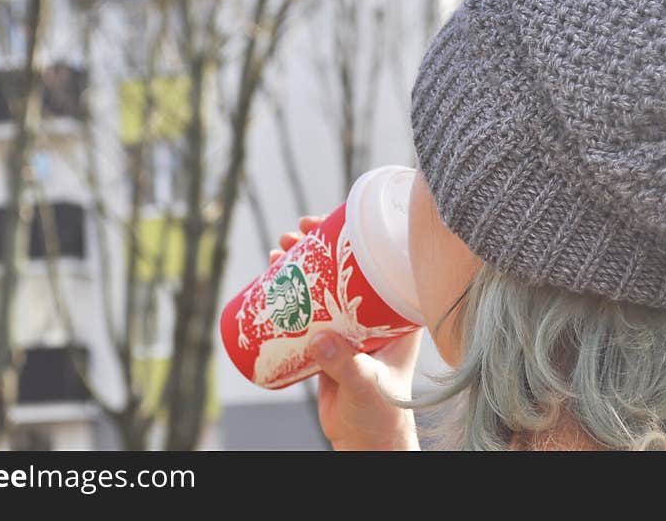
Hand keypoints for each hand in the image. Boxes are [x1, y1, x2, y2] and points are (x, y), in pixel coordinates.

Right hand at [268, 215, 422, 450]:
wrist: (366, 442)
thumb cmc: (380, 413)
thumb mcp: (366, 385)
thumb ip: (345, 365)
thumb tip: (318, 339)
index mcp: (395, 314)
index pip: (378, 262)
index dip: (352, 236)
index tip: (325, 223)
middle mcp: (372, 313)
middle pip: (344, 266)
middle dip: (317, 244)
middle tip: (293, 234)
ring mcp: (348, 325)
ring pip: (322, 283)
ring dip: (300, 262)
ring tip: (277, 250)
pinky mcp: (328, 341)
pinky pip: (307, 307)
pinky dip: (290, 290)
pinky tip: (271, 277)